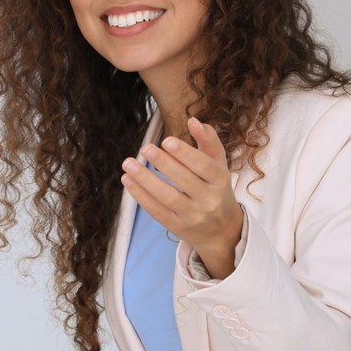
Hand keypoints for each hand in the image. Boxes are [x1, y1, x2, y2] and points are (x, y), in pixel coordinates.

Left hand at [121, 117, 242, 279]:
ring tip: (128, 163)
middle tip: (145, 148)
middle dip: (164, 164)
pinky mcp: (177, 227)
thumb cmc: (215, 188)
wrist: (222, 230)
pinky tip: (128, 180)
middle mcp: (208, 199)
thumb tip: (193, 120)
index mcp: (221, 180)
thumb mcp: (219, 164)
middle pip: (185, 181)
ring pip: (168, 197)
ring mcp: (192, 215)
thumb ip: (208, 140)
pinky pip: (157, 211)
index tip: (167, 140)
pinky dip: (141, 196)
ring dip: (146, 180)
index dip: (186, 154)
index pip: (204, 166)